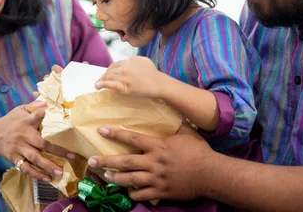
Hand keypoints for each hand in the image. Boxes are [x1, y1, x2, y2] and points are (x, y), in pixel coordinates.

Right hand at [0, 100, 73, 181]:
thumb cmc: (10, 121)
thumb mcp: (20, 110)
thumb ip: (34, 105)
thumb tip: (47, 102)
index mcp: (25, 121)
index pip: (35, 116)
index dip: (42, 115)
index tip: (53, 115)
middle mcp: (23, 135)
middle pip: (41, 143)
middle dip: (57, 150)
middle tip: (71, 156)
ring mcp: (18, 148)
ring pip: (34, 158)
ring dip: (47, 166)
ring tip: (59, 172)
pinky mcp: (14, 158)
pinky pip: (26, 168)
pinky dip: (36, 174)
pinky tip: (46, 178)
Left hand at [87, 124, 213, 201]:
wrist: (211, 174)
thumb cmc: (199, 151)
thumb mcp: (187, 133)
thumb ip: (176, 123)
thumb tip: (172, 108)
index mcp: (158, 146)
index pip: (132, 138)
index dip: (116, 134)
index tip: (102, 130)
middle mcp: (153, 162)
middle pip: (125, 162)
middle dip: (106, 161)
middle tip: (91, 161)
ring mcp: (156, 179)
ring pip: (130, 180)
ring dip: (115, 178)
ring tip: (106, 175)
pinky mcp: (161, 192)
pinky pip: (142, 194)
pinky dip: (133, 194)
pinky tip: (128, 191)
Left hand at [95, 56, 168, 97]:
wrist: (159, 83)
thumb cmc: (153, 73)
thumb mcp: (144, 60)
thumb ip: (134, 60)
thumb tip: (128, 61)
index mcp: (129, 61)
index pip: (115, 65)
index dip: (109, 70)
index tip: (107, 74)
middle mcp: (125, 67)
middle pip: (110, 71)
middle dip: (104, 75)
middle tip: (100, 80)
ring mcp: (124, 77)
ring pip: (109, 77)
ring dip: (101, 80)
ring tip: (97, 84)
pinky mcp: (125, 86)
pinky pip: (111, 84)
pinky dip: (103, 84)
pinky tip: (98, 86)